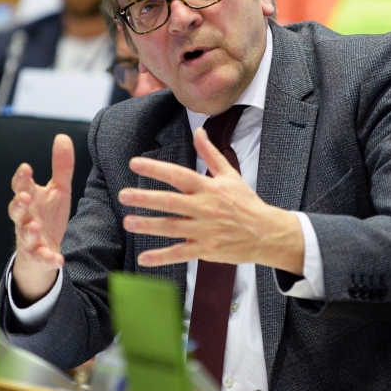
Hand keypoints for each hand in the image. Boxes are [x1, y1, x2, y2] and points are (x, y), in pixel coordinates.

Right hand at [8, 134, 73, 302]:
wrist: (43, 251)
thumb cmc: (48, 216)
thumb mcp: (58, 190)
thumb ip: (61, 167)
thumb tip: (62, 136)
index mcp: (30, 200)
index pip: (21, 186)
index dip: (22, 178)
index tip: (26, 168)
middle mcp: (25, 218)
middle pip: (16, 210)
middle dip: (19, 203)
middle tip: (24, 196)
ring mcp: (29, 238)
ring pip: (24, 233)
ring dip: (28, 230)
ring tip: (34, 226)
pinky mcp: (38, 256)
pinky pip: (42, 258)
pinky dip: (49, 259)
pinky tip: (59, 259)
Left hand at [117, 127, 304, 273]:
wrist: (266, 233)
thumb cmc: (246, 203)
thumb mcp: (230, 175)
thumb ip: (211, 154)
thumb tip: (199, 132)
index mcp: (209, 188)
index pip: (179, 175)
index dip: (156, 169)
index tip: (135, 164)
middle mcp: (205, 208)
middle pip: (171, 202)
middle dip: (145, 198)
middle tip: (123, 195)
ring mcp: (205, 230)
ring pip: (172, 228)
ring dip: (148, 225)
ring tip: (128, 222)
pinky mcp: (206, 249)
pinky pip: (180, 254)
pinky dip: (161, 257)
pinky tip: (143, 258)